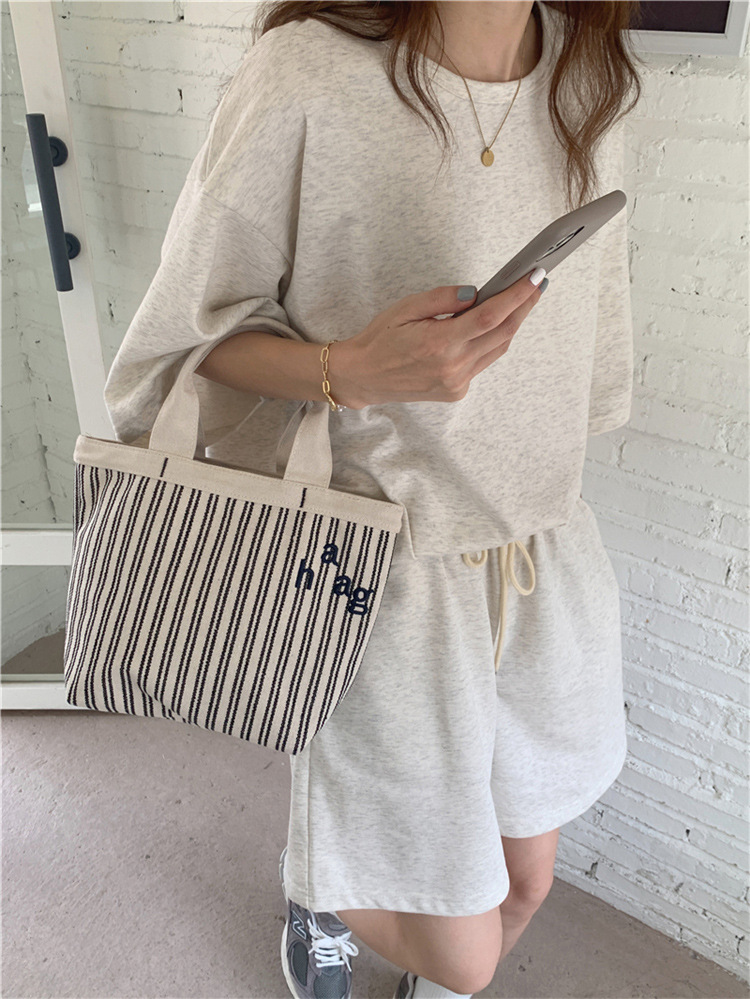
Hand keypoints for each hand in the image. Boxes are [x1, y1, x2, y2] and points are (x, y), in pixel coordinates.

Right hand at [330, 270, 545, 408]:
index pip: (491, 316)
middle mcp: (452, 367)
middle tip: (537, 284)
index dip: (518, 296)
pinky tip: (490, 326)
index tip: (535, 278)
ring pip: (497, 349)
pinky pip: (483, 362)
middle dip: (524, 306)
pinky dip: (491, 342)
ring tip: (520, 301)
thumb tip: (475, 293)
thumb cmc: (380, 339)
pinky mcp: (456, 391)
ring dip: (512, 324)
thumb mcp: (405, 307)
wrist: (364, 376)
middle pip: (503, 333)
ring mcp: (457, 382)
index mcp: (439, 343)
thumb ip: (442, 299)